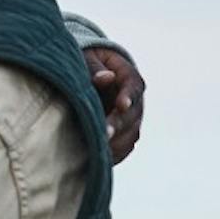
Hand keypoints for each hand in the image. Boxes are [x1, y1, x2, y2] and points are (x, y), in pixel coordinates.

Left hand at [85, 44, 145, 164]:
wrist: (86, 77)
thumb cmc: (85, 65)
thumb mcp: (87, 60)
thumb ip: (95, 69)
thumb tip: (106, 77)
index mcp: (128, 77)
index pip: (133, 87)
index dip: (128, 97)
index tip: (121, 105)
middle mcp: (134, 101)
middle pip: (132, 116)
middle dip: (118, 125)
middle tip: (104, 135)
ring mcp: (131, 120)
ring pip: (131, 134)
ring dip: (117, 143)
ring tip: (99, 149)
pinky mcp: (124, 135)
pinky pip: (124, 148)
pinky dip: (115, 154)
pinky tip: (100, 159)